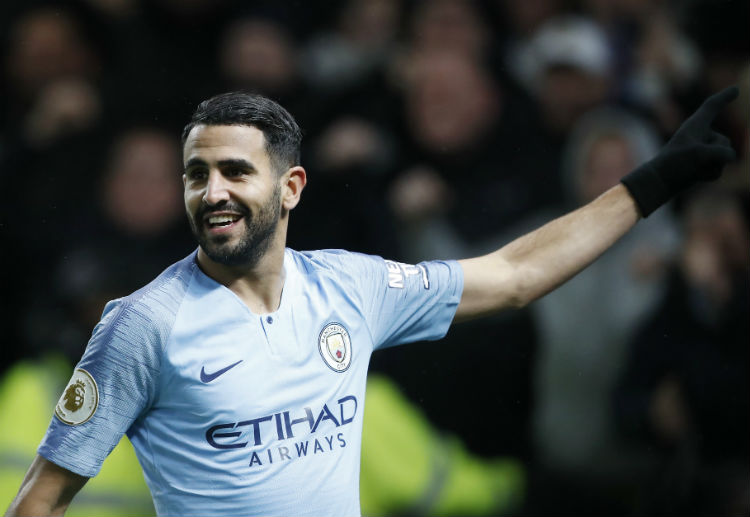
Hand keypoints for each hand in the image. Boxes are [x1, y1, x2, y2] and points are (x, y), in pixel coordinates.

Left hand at [621, 86, 737, 215]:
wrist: (658, 183)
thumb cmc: (674, 164)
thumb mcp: (699, 154)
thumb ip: (721, 152)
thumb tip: (731, 157)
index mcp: (694, 125)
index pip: (712, 106)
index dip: (724, 97)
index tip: (735, 89)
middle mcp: (700, 136)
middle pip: (724, 142)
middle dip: (715, 154)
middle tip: (690, 160)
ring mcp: (703, 151)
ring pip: (724, 158)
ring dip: (711, 167)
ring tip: (691, 169)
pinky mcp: (702, 165)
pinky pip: (718, 170)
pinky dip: (708, 176)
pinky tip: (693, 176)